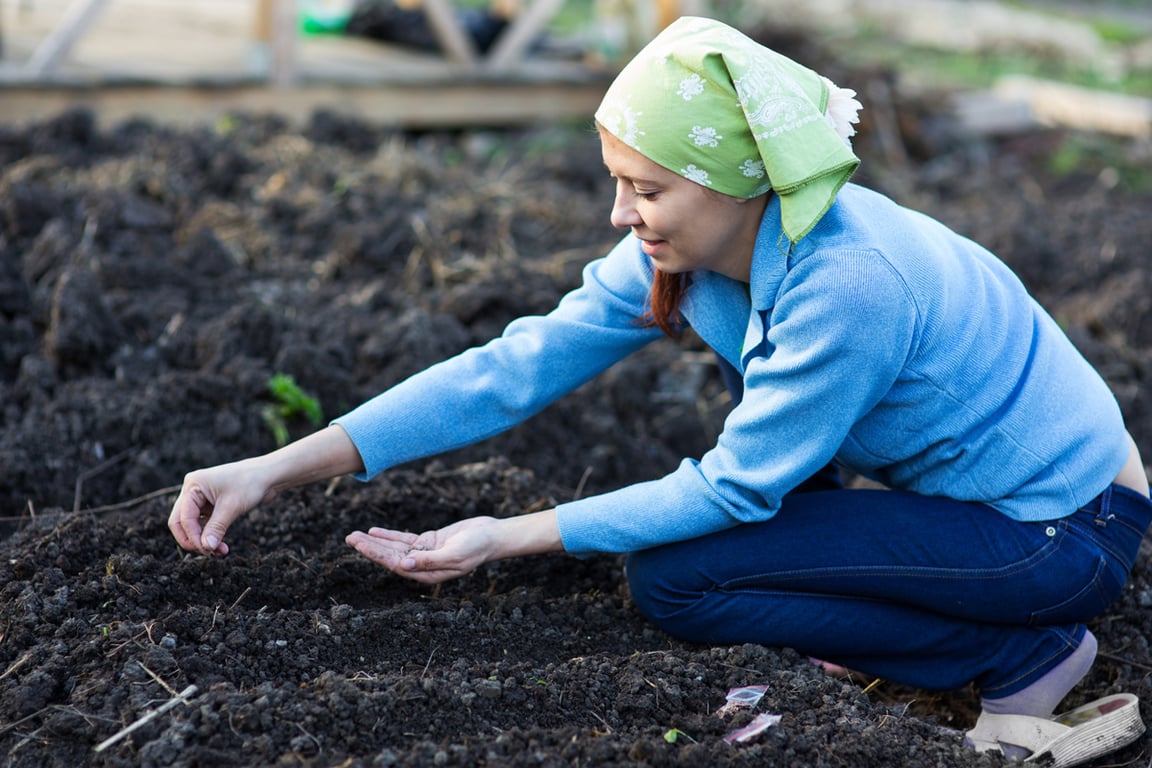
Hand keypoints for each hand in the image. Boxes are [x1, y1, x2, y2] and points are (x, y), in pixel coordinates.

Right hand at [168, 460, 274, 555]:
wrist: (268, 475)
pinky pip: (203, 525)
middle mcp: (192, 491)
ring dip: (203, 540)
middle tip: (208, 553)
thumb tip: (206, 547)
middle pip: (180, 522)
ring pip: (192, 526)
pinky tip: (221, 546)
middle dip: (193, 540)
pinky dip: (210, 535)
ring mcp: (201, 498)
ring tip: (221, 551)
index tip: (207, 550)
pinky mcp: (210, 505)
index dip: (193, 537)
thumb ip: (216, 528)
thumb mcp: (232, 507)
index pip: (182, 518)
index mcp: (193, 485)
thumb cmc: (250, 483)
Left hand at [345, 517, 500, 583]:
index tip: (360, 544)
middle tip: (349, 538)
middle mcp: (422, 566)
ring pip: (394, 548)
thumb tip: (404, 565)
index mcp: (427, 574)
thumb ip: (429, 561)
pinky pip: (404, 539)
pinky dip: (389, 536)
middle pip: (390, 557)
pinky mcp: (429, 542)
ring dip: (376, 541)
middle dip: (370, 548)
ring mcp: (425, 554)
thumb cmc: (476, 548)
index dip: (376, 554)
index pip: (395, 564)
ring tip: (354, 535)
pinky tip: (374, 531)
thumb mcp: (454, 555)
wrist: (492, 536)